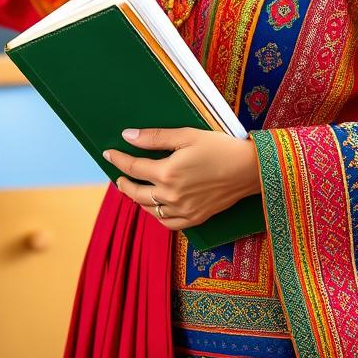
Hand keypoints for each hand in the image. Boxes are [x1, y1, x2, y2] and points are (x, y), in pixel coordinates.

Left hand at [103, 127, 260, 230]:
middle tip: (118, 175)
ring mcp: (183, 210)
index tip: (108, 153)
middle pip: (136, 193)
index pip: (133, 168)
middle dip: (123, 183)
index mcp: (167, 173)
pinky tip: (155, 206)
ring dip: (137, 199)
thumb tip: (127, 136)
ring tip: (133, 189)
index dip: (118, 160)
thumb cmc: (220, 147)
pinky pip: (167, 223)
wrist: (250, 170)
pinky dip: (156, 215)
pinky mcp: (195, 219)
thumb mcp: (186, 135)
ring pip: (149, 210)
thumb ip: (154, 137)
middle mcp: (171, 196)